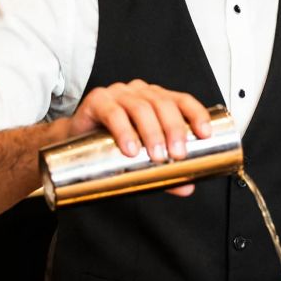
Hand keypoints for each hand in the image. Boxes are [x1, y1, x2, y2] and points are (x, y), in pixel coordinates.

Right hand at [66, 79, 212, 196]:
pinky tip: (130, 148)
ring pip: (141, 108)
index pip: (182, 100)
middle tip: (177, 154)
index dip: (196, 114)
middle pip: (163, 104)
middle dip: (174, 129)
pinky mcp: (98, 101)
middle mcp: (140, 92)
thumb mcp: (143, 156)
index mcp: (156, 99)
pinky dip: (124, 131)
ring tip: (155, 155)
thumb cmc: (112, 143)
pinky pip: (113, 112)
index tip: (205, 134)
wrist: (75, 141)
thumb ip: (165, 172)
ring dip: (151, 132)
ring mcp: (118, 94)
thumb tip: (187, 187)